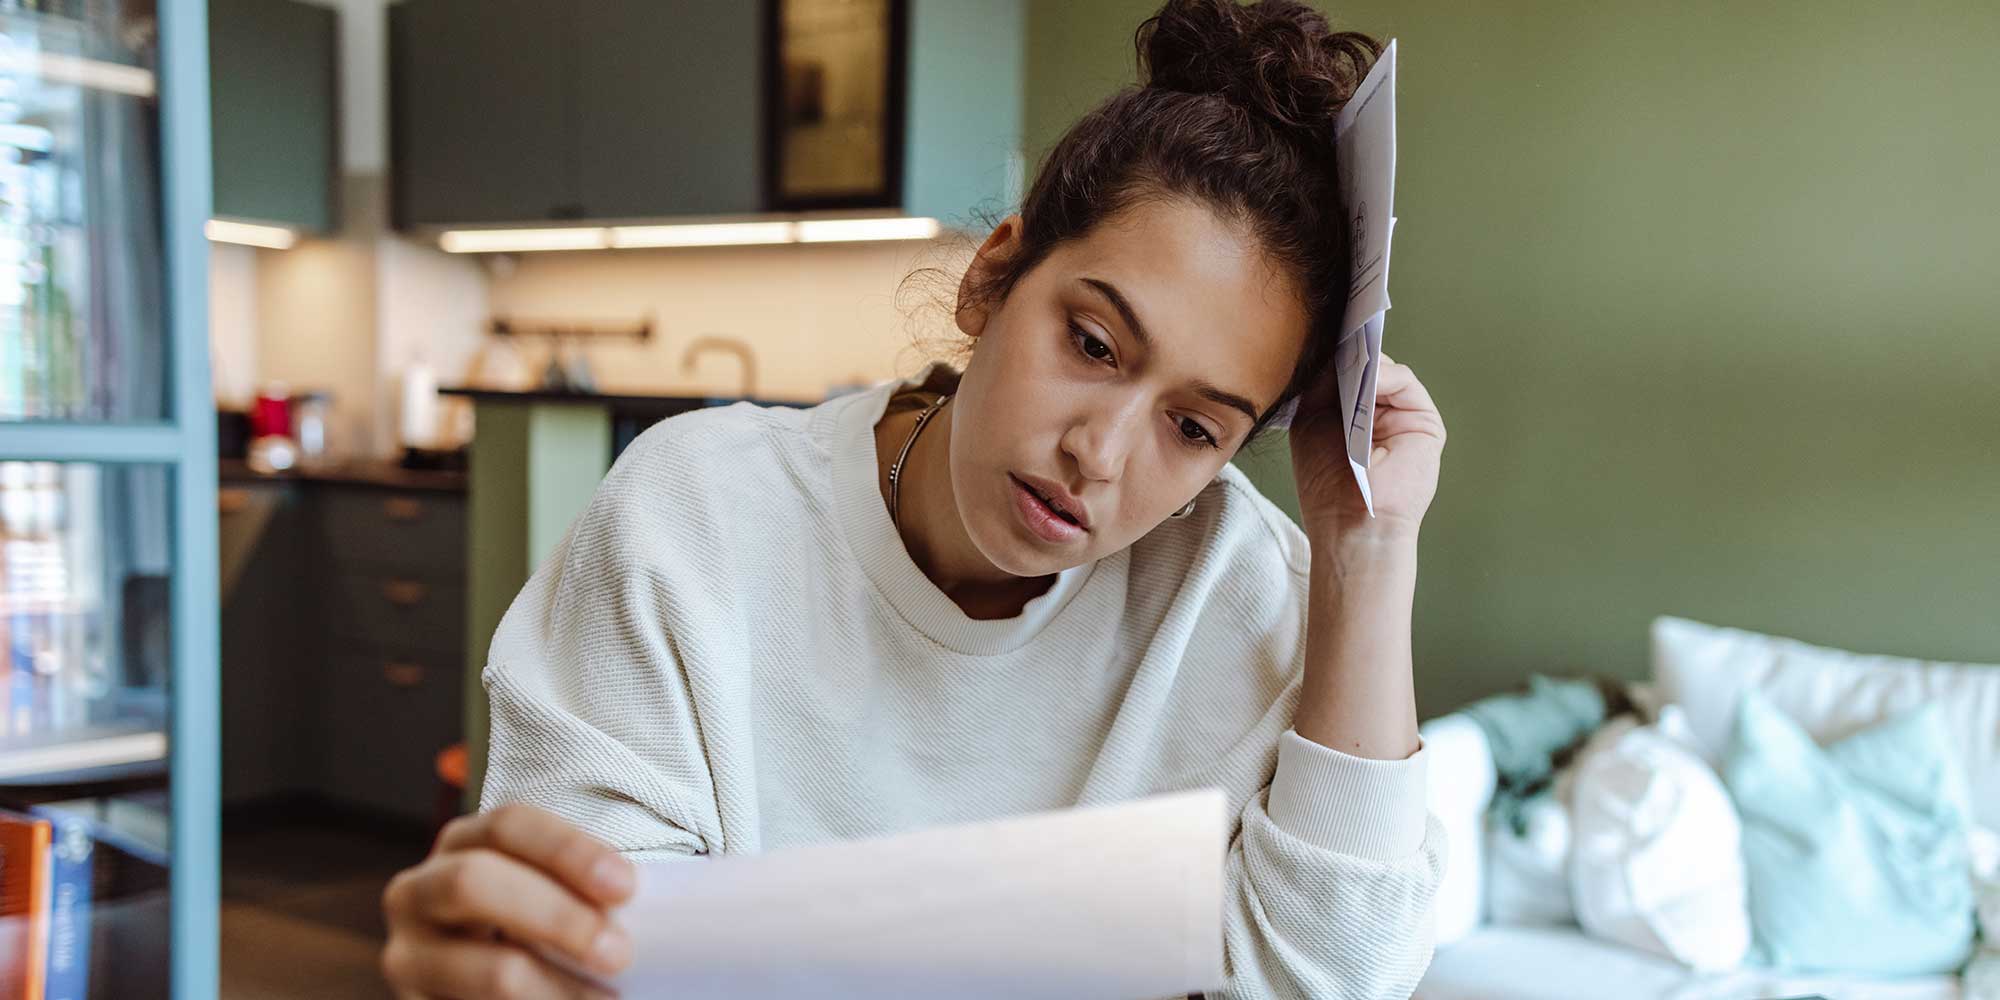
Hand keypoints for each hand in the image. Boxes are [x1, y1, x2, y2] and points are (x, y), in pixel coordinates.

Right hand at [381, 803, 636, 998]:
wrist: (494, 989)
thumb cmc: (545, 935)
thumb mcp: (553, 899)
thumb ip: (587, 893)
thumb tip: (667, 903)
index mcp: (463, 845)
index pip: (508, 826)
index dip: (567, 851)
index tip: (626, 887)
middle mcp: (419, 892)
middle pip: (474, 883)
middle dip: (556, 917)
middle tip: (619, 953)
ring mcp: (409, 958)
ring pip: (489, 969)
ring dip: (558, 987)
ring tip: (607, 999)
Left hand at [1288, 352, 1445, 538]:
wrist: (1350, 523)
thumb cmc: (1326, 484)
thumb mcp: (1312, 420)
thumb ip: (1322, 383)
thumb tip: (1332, 345)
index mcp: (1353, 413)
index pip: (1347, 371)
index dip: (1335, 354)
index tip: (1319, 334)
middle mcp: (1380, 412)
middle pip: (1366, 366)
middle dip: (1348, 353)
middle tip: (1332, 338)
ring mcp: (1403, 416)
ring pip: (1385, 370)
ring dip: (1363, 363)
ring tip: (1346, 363)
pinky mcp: (1425, 422)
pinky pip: (1404, 382)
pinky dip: (1383, 375)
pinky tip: (1365, 380)